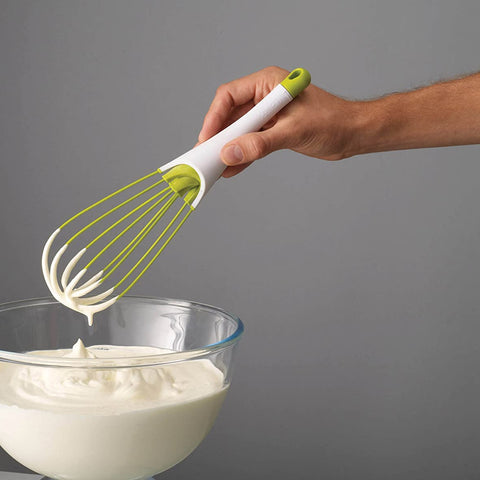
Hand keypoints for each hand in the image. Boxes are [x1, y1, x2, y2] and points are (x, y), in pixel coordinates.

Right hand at [197, 66, 363, 176]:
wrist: (354, 134)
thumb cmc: (333, 122)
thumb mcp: (293, 132)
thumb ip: (260, 144)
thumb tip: (230, 153)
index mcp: (268, 83)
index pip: (230, 96)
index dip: (214, 118)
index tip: (207, 139)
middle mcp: (265, 97)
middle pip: (231, 115)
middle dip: (218, 137)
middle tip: (206, 157)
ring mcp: (269, 115)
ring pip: (239, 131)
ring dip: (228, 148)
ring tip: (215, 167)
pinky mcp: (274, 130)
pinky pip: (251, 142)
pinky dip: (242, 155)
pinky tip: (232, 169)